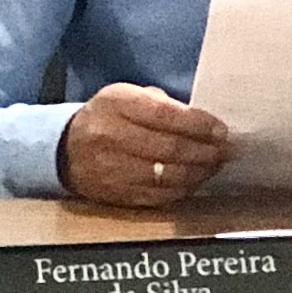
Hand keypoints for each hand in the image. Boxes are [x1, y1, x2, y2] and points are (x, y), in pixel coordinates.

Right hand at [58, 84, 232, 207]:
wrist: (64, 150)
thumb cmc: (105, 118)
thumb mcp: (126, 97)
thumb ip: (161, 105)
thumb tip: (203, 123)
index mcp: (116, 104)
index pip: (165, 115)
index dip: (198, 125)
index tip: (221, 130)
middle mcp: (111, 136)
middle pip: (170, 148)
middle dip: (206, 150)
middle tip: (227, 150)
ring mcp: (112, 169)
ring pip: (168, 176)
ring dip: (199, 172)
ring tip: (215, 165)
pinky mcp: (116, 194)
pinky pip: (159, 195)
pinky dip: (183, 189)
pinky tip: (194, 180)